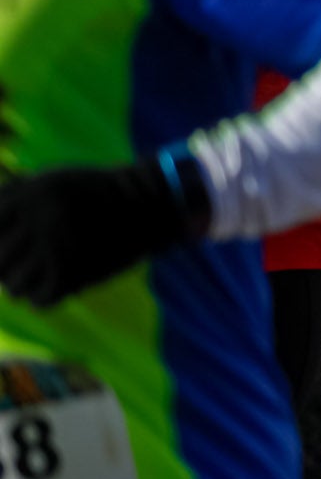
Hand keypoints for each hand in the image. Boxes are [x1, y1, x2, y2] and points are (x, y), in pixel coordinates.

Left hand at [0, 161, 188, 306]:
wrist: (149, 205)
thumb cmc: (94, 191)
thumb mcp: (50, 179)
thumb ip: (13, 196)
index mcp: (30, 196)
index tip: (8, 245)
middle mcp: (40, 221)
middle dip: (5, 266)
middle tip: (19, 265)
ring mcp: (58, 248)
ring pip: (14, 286)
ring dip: (22, 285)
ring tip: (35, 277)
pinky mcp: (77, 273)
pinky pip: (41, 300)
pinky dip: (44, 297)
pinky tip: (53, 285)